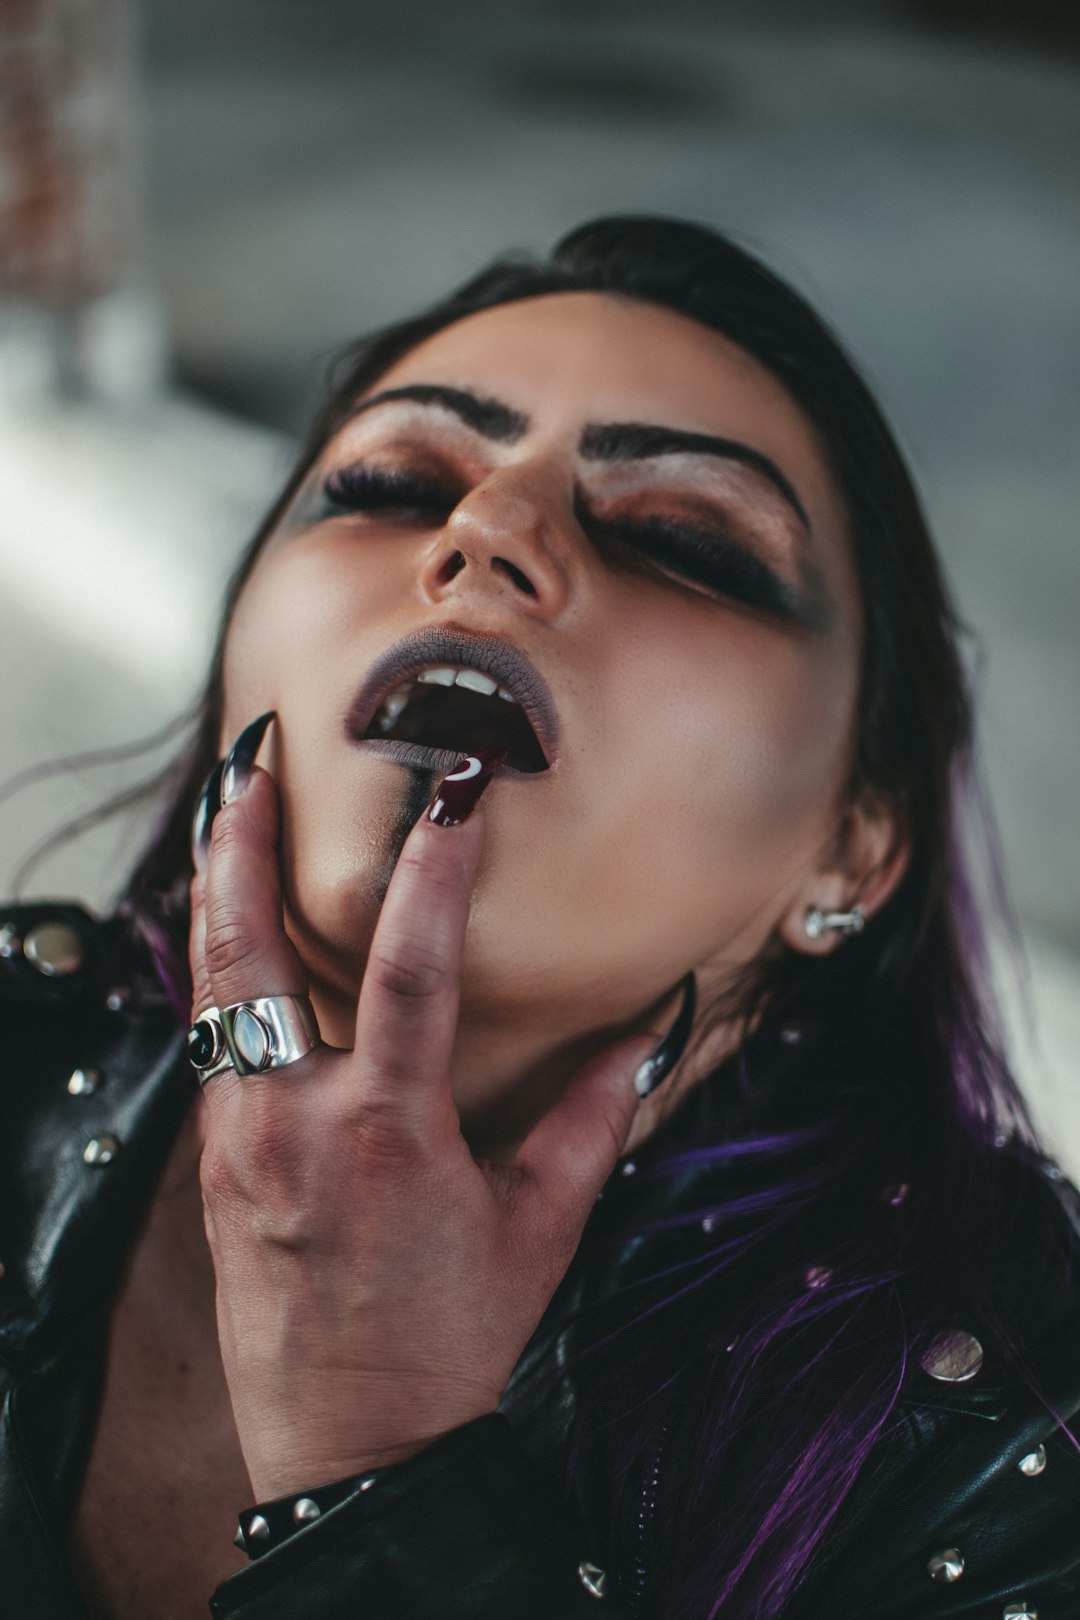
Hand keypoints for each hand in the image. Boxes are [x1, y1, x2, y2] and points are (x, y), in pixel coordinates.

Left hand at [189, 726, 656, 1499]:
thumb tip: (642, 1031)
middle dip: (244, 844)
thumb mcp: (541, 1229)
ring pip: (212, 990)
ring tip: (229, 816)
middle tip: (251, 760)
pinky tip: (238, 935)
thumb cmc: (450, 1341)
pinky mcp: (215, 1167)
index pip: (411, 967)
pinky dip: (223, 972)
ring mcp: (239, 1143)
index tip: (450, 793)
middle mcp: (296, 1123)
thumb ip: (591, 1118)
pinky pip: (213, 1045)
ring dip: (219, 894)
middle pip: (249, 953)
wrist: (348, 1448)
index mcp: (389, 1131)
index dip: (433, 871)